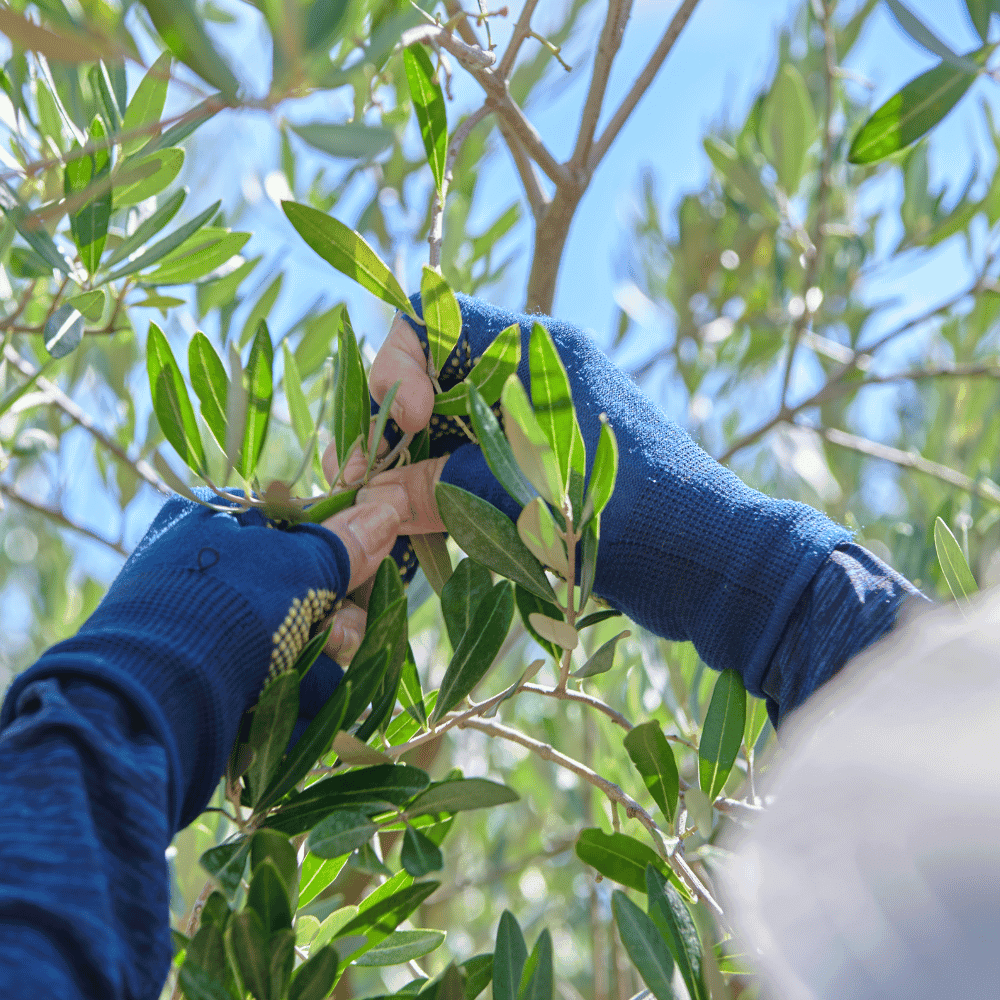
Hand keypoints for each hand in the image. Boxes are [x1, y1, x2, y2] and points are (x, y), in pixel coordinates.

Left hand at [5, 490, 400, 828]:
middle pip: (308, 584)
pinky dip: (296, 688)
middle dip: (336, 613)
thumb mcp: (295, 569)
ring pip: (300, 633)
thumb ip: (344, 543)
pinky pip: (278, 673)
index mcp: (216, 522)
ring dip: (322, 654)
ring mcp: (209, 626)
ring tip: (310, 671)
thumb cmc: (224, 616)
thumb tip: (386, 508)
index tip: (368, 568)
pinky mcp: (214, 678)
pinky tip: (297, 700)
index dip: (343, 549)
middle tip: (332, 634)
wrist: (154, 708)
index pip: (302, 524)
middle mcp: (210, 570)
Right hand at [324, 293, 851, 713]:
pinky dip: (441, 493)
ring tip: (381, 514)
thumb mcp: (518, 493)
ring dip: (410, 467)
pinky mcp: (539, 471)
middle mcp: (532, 377)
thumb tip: (365, 497)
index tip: (402, 426)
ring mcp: (536, 425)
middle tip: (361, 482)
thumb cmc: (625, 508)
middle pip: (430, 381)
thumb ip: (434, 487)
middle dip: (389, 429)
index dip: (398, 366)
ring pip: (447, 431)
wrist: (707, 561)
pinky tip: (418, 528)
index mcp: (535, 351)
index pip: (434, 321)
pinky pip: (471, 467)